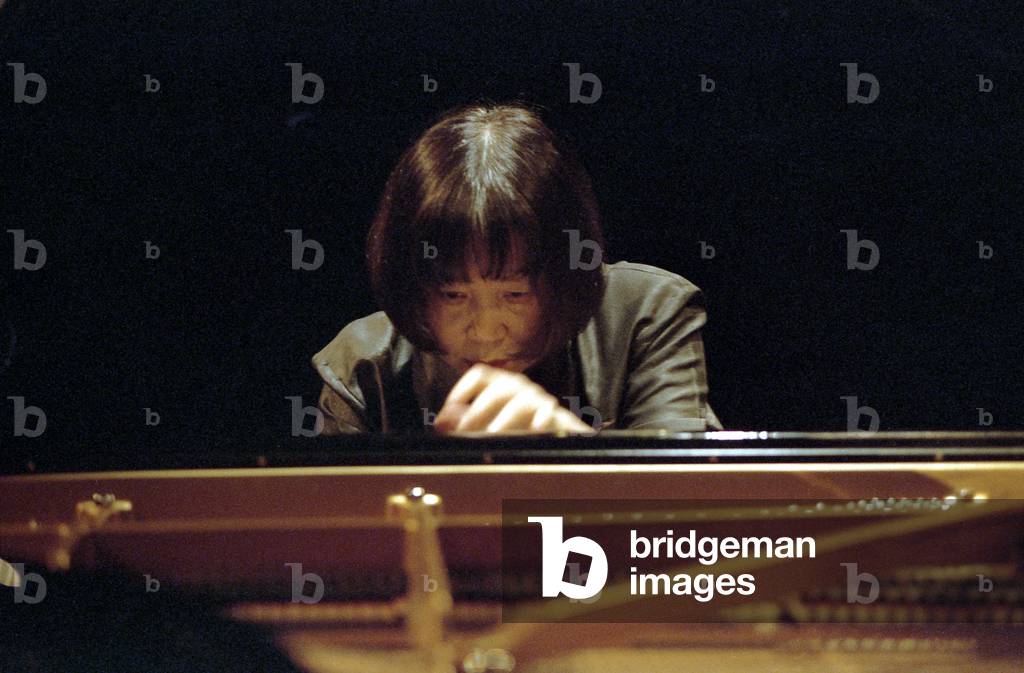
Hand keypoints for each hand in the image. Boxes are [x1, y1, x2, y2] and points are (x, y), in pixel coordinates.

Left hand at [434, 364, 594, 433]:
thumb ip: (464, 421)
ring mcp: (539, 400)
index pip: (480, 375)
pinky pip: (549, 414)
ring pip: (521, 402)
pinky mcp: (556, 415)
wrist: (558, 436)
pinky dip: (541, 420)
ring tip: (492, 437)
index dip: (462, 390)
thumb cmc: (518, 428)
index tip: (448, 411)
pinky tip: (533, 431)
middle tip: (464, 433)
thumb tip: (440, 421)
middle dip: (478, 412)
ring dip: (504, 421)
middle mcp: (519, 388)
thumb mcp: (487, 423)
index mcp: (501, 384)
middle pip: (498, 389)